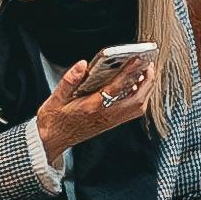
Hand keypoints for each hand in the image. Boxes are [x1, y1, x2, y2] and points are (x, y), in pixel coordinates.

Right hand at [28, 54, 159, 158]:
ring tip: (145, 72)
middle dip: (146, 82)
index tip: (137, 59)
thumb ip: (69, 80)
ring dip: (145, 90)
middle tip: (148, 65)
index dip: (128, 72)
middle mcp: (105, 115)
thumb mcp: (56, 97)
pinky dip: (139, 97)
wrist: (52, 140)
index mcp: (92, 107)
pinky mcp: (111, 123)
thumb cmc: (54, 119)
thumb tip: (82, 65)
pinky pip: (132, 111)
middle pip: (136, 101)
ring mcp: (110, 121)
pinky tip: (135, 86)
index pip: (115, 88)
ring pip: (137, 107)